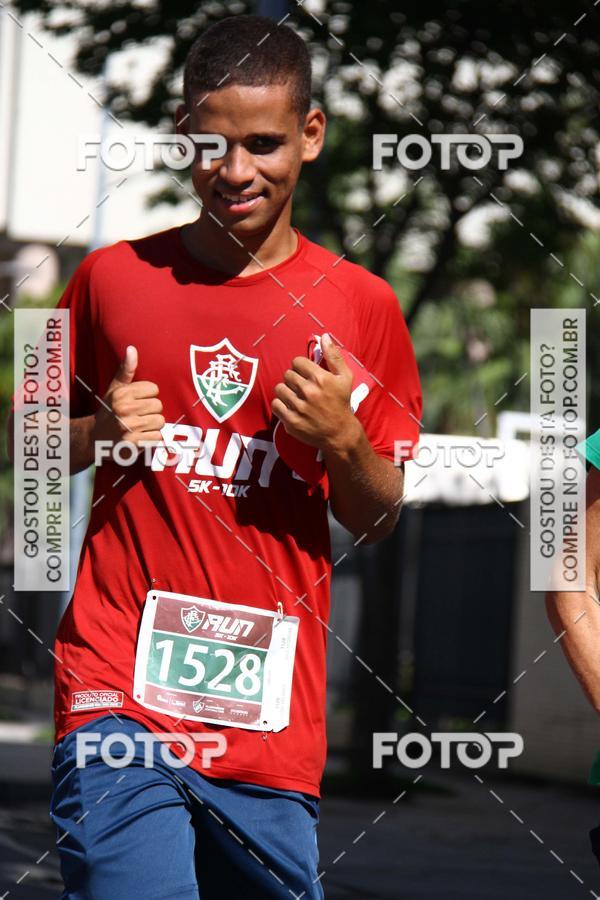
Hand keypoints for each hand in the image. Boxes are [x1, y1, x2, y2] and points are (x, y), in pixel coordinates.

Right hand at [92, 346, 164, 450]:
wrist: (95, 439)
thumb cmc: (110, 410)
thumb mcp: (115, 389)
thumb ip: (126, 370)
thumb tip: (131, 348)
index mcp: (121, 394)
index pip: (153, 389)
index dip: (148, 396)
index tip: (138, 401)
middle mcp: (124, 409)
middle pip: (158, 406)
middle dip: (152, 411)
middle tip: (139, 416)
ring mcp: (128, 427)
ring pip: (160, 422)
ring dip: (154, 426)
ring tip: (141, 426)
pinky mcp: (133, 444)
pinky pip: (158, 437)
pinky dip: (152, 438)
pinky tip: (141, 437)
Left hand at [272, 333, 357, 451]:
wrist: (339, 433)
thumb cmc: (342, 402)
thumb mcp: (345, 377)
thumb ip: (334, 356)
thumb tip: (324, 336)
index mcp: (320, 378)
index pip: (297, 362)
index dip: (300, 367)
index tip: (306, 374)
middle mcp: (309, 392)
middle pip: (287, 375)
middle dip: (294, 379)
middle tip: (302, 388)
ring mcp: (299, 407)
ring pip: (279, 388)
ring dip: (286, 391)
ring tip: (295, 397)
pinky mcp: (291, 421)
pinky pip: (275, 404)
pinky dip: (280, 404)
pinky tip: (290, 406)